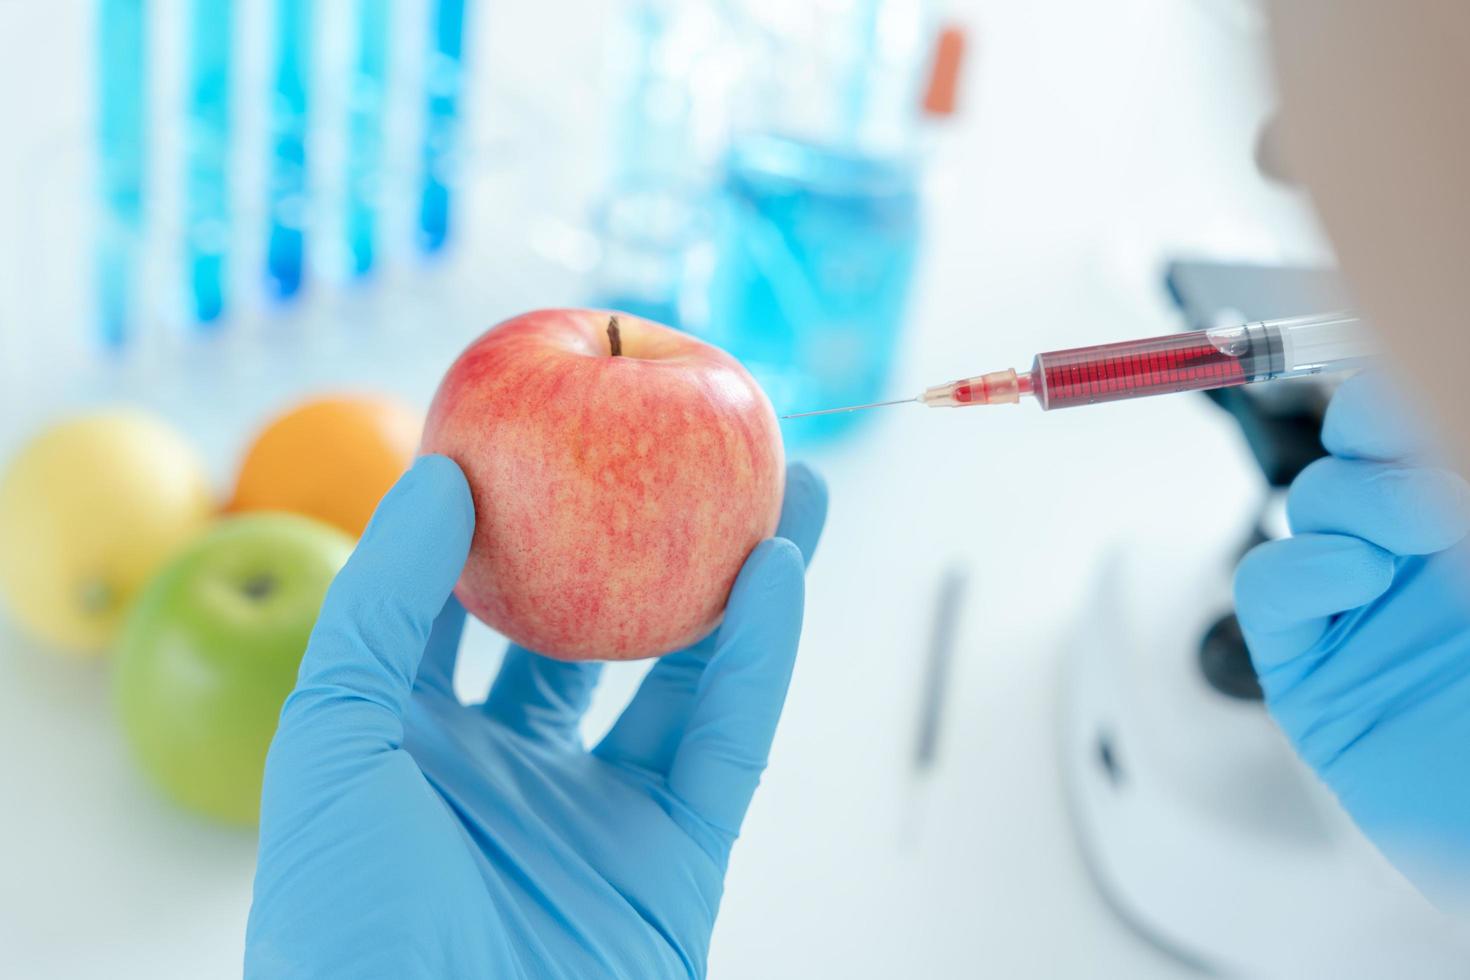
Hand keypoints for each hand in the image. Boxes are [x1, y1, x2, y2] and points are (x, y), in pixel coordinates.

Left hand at [245, 455, 827, 977]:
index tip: (542, 431)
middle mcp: (514, 769)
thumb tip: (436, 474)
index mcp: (418, 742)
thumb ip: (381, 606)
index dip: (504, 520)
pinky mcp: (678, 858)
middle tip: (680, 450)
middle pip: (592, 629)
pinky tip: (782, 568)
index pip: (465, 608)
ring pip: (686, 674)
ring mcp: (601, 812)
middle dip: (638, 543)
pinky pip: (728, 739)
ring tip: (783, 481)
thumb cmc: (344, 923)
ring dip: (736, 579)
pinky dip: (762, 657)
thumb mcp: (331, 741)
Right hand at [1234, 373, 1469, 901]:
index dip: (1386, 396)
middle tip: (1423, 456)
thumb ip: (1453, 487)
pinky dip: (1303, 566)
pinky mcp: (1309, 667)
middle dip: (1376, 438)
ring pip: (1311, 508)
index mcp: (1452, 526)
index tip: (1402, 377)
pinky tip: (1359, 575)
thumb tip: (1403, 401)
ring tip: (1419, 527)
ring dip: (1355, 500)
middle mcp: (1412, 559)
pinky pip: (1269, 587)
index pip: (1399, 430)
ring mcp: (1358, 610)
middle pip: (1353, 457)